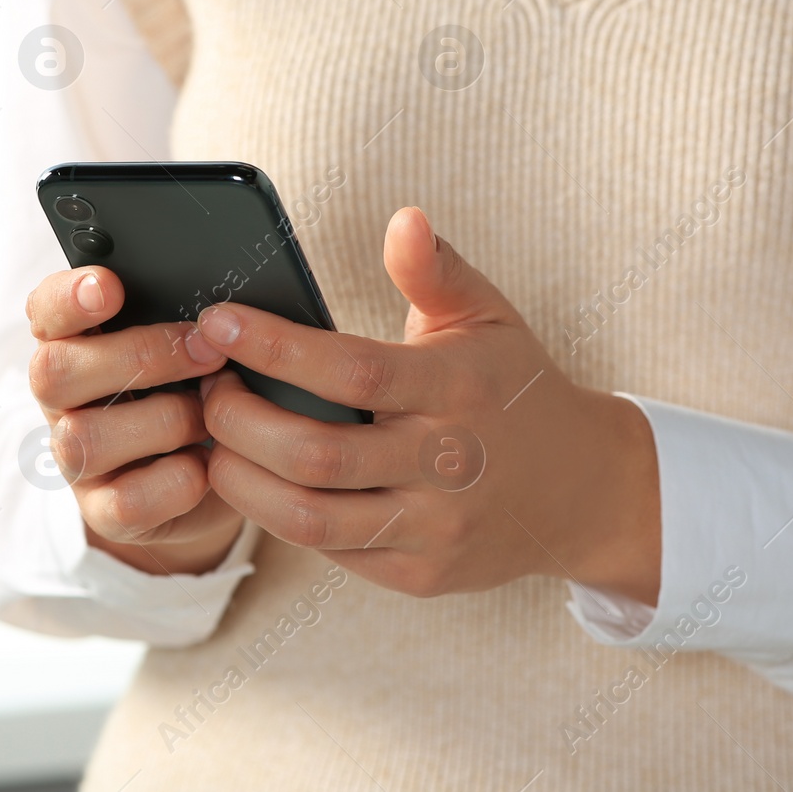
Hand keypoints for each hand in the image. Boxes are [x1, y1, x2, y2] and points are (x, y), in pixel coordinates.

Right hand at [26, 266, 245, 574]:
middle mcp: (61, 400)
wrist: (217, 474)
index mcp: (73, 342)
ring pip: (85, 438)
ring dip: (165, 421)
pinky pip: (126, 501)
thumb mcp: (192, 344)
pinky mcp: (104, 513)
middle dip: (139, 356)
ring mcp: (75, 461)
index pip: (45, 309)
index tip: (109, 286)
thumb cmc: (200, 387)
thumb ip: (185, 316)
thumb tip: (217, 305)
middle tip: (207, 351)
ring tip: (209, 415)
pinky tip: (205, 463)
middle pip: (54, 372)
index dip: (69, 297)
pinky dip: (177, 480)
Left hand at [195, 207, 660, 602]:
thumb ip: (435, 271)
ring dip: (242, 480)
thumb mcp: (489, 318)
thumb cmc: (517, 388)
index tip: (217, 321)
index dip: (275, 348)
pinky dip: (277, 517)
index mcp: (457, 388)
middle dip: (239, 421)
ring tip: (211, 441)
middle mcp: (447, 463)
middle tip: (206, 388)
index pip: (351, 371)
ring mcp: (435, 527)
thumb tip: (403, 218)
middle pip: (316, 455)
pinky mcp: (421, 575)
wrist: (586, 492)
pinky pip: (331, 552)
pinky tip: (252, 481)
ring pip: (311, 518)